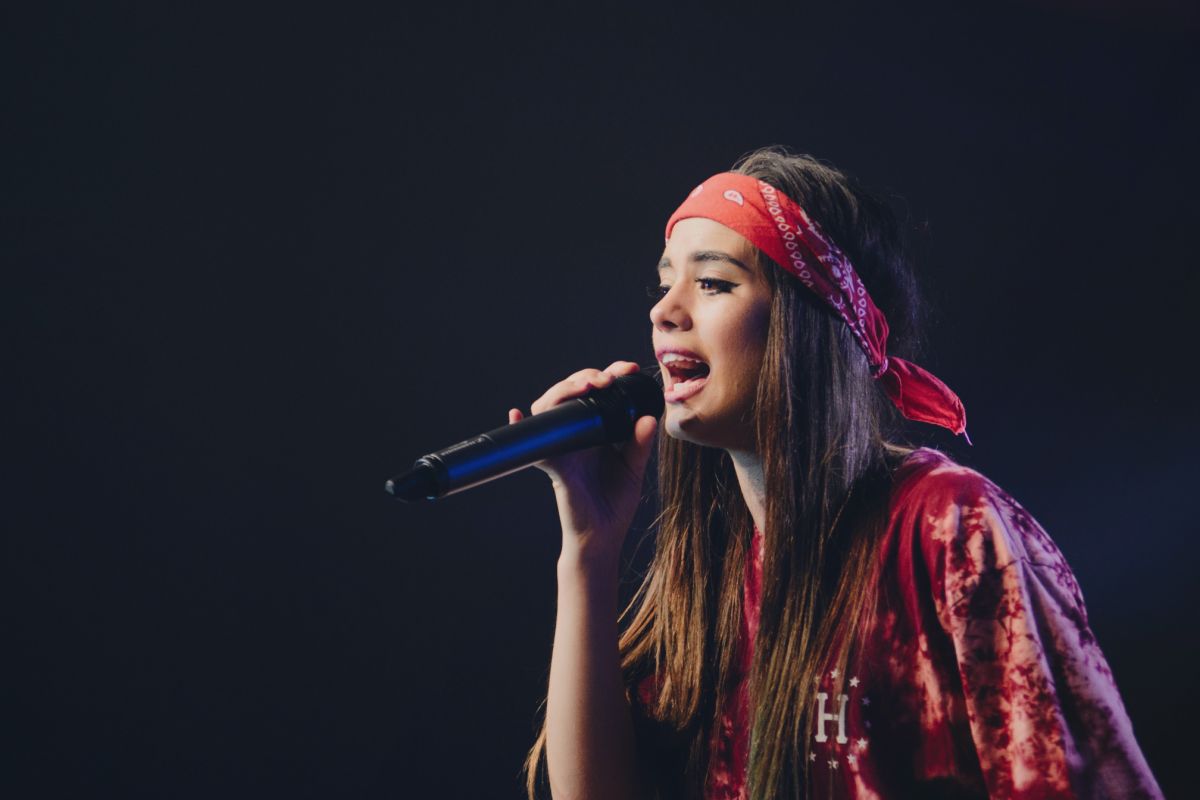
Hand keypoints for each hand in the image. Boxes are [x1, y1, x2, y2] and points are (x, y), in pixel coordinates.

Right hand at [509, 361, 658, 563]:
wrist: (602, 535)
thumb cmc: (615, 502)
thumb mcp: (634, 468)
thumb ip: (641, 443)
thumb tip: (649, 418)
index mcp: (597, 428)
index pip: (598, 392)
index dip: (610, 374)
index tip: (629, 369)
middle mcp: (576, 433)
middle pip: (571, 392)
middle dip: (587, 376)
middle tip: (607, 378)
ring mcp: (562, 446)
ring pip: (551, 408)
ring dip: (564, 390)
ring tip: (585, 385)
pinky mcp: (553, 464)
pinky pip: (535, 444)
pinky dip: (520, 427)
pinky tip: (516, 414)